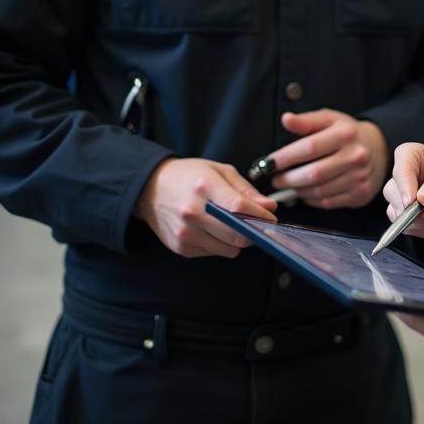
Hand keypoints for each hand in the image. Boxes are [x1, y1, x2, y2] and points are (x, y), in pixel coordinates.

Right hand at [135, 157, 276, 257]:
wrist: (151, 189)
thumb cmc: (189, 176)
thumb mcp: (220, 171)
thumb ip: (246, 191)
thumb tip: (269, 208)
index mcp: (204, 186)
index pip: (239, 208)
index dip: (261, 215)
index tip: (271, 217)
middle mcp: (192, 212)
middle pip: (236, 234)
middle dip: (254, 231)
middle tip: (258, 224)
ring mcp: (185, 233)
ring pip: (229, 249)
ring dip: (237, 239)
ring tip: (231, 223)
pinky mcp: (181, 247)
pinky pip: (214, 253)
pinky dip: (221, 244)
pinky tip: (213, 229)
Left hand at [268, 109, 389, 208]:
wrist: (378, 149)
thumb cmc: (347, 133)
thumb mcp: (329, 119)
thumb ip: (306, 121)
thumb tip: (286, 119)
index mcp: (345, 134)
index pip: (309, 148)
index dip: (285, 157)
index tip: (268, 163)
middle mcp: (355, 156)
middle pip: (313, 174)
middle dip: (288, 179)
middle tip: (275, 179)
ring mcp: (359, 177)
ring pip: (319, 191)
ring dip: (298, 191)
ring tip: (288, 185)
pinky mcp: (360, 194)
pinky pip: (328, 202)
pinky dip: (311, 200)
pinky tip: (305, 193)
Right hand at [384, 142, 423, 237]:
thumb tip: (423, 198)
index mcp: (411, 155)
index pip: (400, 167)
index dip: (404, 184)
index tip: (412, 200)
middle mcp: (402, 175)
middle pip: (392, 192)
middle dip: (410, 208)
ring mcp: (401, 197)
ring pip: (394, 211)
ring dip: (416, 221)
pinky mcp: (404, 217)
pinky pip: (404, 226)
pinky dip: (420, 228)